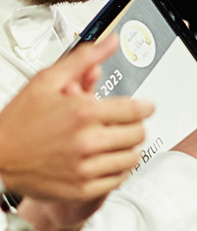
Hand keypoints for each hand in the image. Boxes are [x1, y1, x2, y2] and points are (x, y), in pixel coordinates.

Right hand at [0, 36, 152, 204]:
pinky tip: (107, 159)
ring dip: (129, 147)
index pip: (137, 110)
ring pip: (132, 158)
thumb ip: (84, 59)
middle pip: (138, 134)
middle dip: (135, 125)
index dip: (145, 106)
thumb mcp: (48, 81)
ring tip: (115, 140)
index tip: (144, 107)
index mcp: (82, 113)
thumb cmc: (19, 121)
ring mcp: (85, 168)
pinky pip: (119, 179)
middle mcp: (86, 141)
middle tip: (125, 123)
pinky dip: (119, 169)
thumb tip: (110, 42)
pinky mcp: (82, 189)